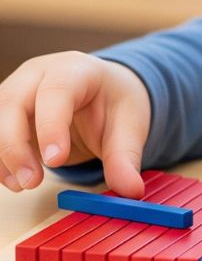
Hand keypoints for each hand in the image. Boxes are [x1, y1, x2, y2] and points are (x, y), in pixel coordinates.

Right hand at [0, 51, 150, 197]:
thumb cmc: (114, 102)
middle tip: (32, 182)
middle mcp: (39, 74)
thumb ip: (126, 157)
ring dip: (3, 156)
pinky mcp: (5, 111)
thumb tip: (131, 191)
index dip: (51, 125)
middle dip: (16, 146)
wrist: (103, 93)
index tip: (54, 160)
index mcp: (76, 69)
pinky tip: (13, 180)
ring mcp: (17, 90)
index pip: (57, 90)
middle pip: (13, 103)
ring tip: (24, 185)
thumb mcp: (130, 125)